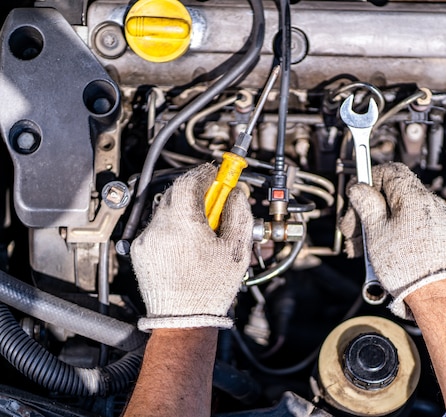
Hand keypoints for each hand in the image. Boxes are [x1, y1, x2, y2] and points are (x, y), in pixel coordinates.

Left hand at [131, 163, 252, 330]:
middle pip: (176, 192)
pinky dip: (174, 226)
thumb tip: (235, 195)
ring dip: (186, 210)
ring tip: (205, 228)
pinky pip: (158, 228)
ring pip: (167, 210)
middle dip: (197, 190)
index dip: (205, 173)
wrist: (182, 320)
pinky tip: (189, 243)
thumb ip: (239, 214)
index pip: (188, 181)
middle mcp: (158, 229)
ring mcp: (146, 241)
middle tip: (216, 198)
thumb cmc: (209, 291)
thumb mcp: (236, 250)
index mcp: (181, 225)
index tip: (217, 173)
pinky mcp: (141, 252)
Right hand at [339, 162, 445, 318]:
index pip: (391, 171)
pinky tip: (378, 251)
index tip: (357, 193)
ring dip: (375, 225)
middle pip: (391, 194)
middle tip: (352, 228)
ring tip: (362, 247)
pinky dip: (390, 234)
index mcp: (415, 196)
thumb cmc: (409, 267)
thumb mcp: (376, 231)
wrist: (433, 294)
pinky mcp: (435, 237)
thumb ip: (367, 204)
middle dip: (367, 210)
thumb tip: (360, 189)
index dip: (370, 180)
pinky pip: (408, 227)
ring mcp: (434, 221)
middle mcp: (428, 204)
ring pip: (397, 213)